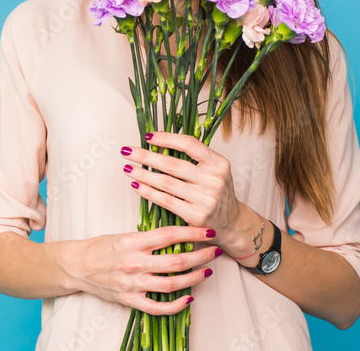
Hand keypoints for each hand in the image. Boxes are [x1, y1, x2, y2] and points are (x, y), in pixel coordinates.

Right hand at [66, 226, 219, 314]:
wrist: (77, 266)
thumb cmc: (100, 247)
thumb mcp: (124, 235)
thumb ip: (148, 237)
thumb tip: (177, 236)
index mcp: (132, 242)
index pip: (169, 235)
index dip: (192, 233)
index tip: (209, 232)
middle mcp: (134, 263)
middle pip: (176, 262)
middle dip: (200, 256)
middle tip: (215, 251)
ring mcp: (132, 283)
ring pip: (171, 284)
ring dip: (194, 278)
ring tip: (206, 271)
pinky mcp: (130, 300)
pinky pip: (158, 307)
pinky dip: (176, 305)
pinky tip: (189, 298)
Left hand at [120, 131, 244, 241]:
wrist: (232, 222)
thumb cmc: (217, 190)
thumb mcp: (214, 169)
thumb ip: (194, 157)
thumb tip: (158, 142)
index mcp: (218, 163)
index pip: (189, 144)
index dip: (166, 138)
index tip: (147, 136)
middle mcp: (213, 180)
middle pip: (172, 164)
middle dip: (145, 156)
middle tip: (127, 151)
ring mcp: (205, 199)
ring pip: (165, 183)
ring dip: (142, 174)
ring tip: (127, 168)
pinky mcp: (195, 216)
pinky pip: (165, 201)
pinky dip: (148, 192)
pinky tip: (136, 185)